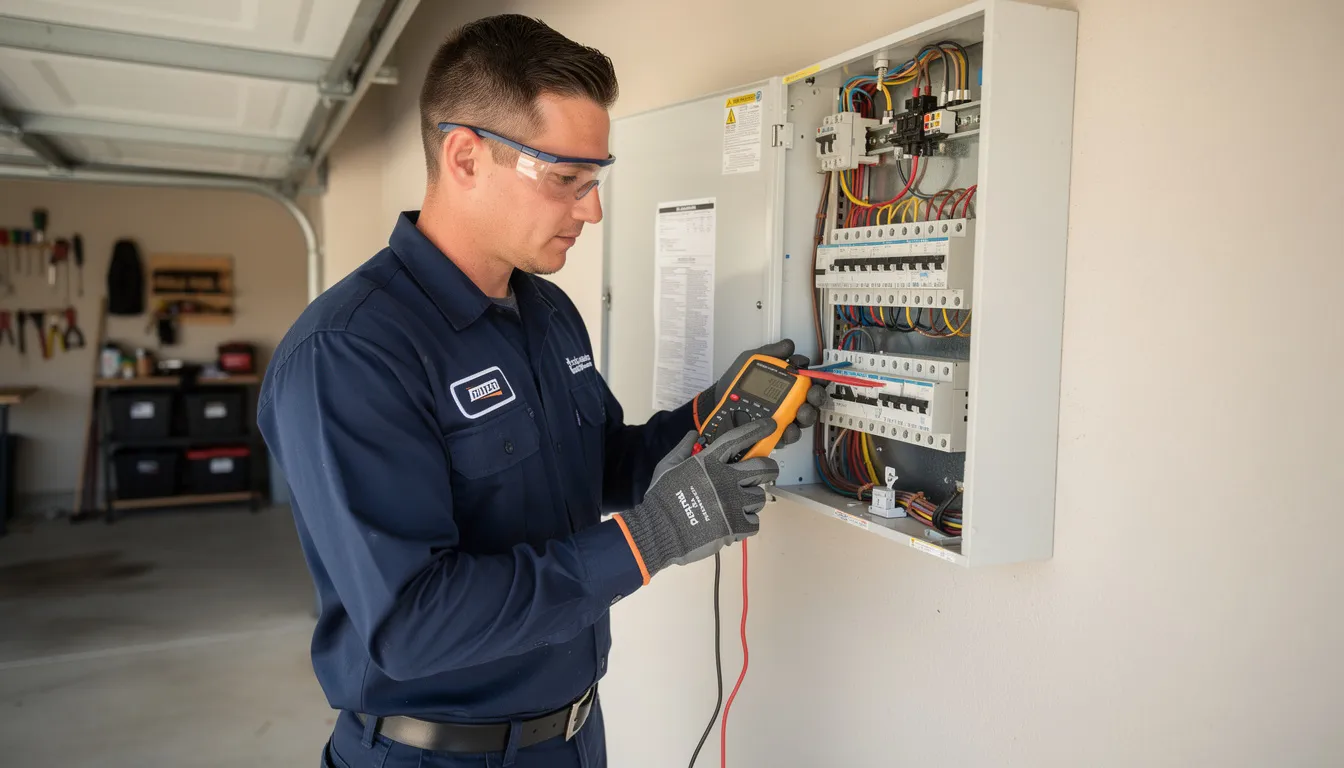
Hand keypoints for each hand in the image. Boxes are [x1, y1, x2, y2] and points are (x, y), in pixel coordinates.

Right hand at [616, 419, 779, 579]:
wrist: (657, 532)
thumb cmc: (660, 499)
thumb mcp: (667, 467)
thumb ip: (683, 449)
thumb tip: (693, 434)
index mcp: (709, 463)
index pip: (738, 439)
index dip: (757, 429)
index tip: (770, 425)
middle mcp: (726, 479)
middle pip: (763, 467)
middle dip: (769, 468)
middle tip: (764, 473)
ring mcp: (733, 503)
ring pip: (760, 496)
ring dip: (751, 500)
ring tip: (737, 505)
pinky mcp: (736, 526)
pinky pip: (755, 522)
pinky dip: (746, 523)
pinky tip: (734, 523)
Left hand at [695, 339, 825, 447]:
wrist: (717, 401)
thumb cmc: (736, 382)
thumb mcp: (751, 361)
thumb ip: (770, 353)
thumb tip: (788, 345)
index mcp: (787, 384)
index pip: (808, 381)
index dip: (815, 379)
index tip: (812, 377)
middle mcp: (789, 402)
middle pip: (812, 401)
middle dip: (816, 398)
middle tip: (811, 395)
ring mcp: (783, 419)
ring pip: (803, 420)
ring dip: (806, 415)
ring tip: (801, 412)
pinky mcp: (774, 433)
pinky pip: (787, 436)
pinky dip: (789, 433)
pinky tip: (786, 428)